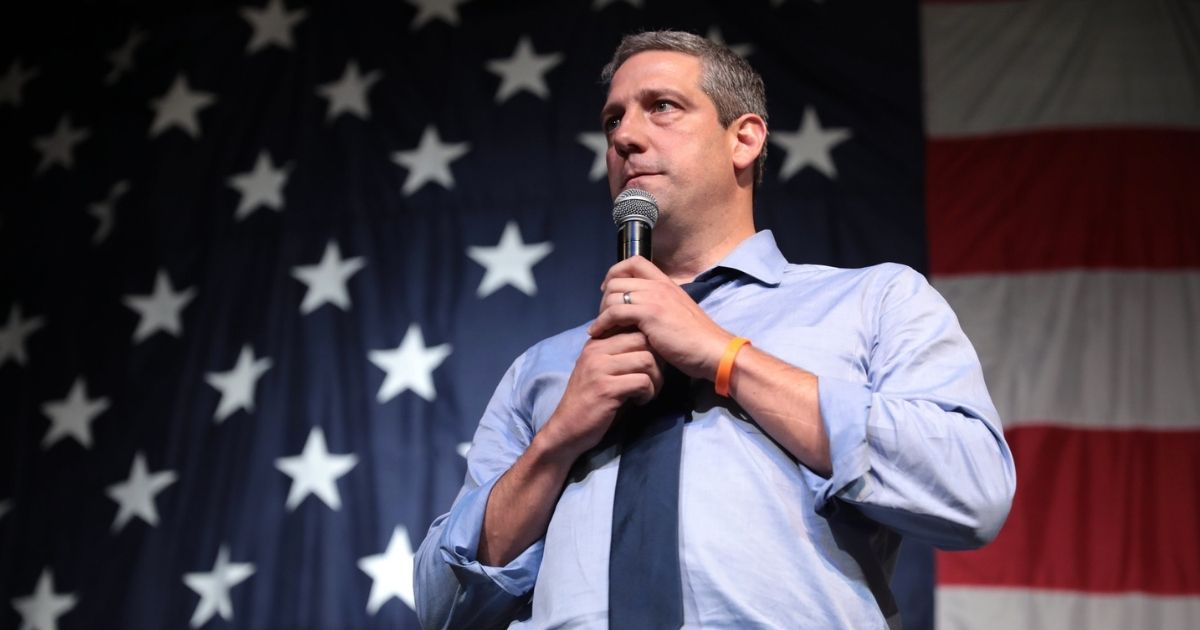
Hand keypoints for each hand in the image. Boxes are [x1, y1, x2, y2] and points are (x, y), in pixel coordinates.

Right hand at [537, 331, 663, 460]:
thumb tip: (651, 341)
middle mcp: (595, 350)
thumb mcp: (601, 370)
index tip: (649, 366)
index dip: (651, 346)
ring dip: (656, 379)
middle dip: (658, 361)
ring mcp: (599, 369)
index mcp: (596, 343)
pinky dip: (648, 393)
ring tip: (647, 392)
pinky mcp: (606, 389)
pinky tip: (639, 401)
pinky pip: (643, 382)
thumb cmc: (590, 400)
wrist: (566, 428)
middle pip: (643, 340)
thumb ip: (619, 354)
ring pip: (647, 360)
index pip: (633, 327)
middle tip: (654, 379)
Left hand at [590, 256, 733, 380]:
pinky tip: (599, 333)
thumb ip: (660, 306)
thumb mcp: (677, 313)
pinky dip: (601, 323)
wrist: (712, 350)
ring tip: (601, 327)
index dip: (615, 272)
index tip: (608, 290)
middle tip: (604, 315)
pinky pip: (614, 312)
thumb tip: (640, 312)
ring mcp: (654, 298)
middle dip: (604, 297)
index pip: (634, 261)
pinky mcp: (649, 314)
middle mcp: (659, 285)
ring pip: (612, 294)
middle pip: (617, 278)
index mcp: (666, 282)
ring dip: (601, 311)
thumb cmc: (697, 338)